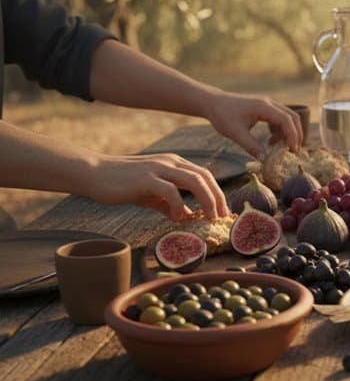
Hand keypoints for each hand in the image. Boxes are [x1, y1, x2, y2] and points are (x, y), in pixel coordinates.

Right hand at [86, 154, 227, 220]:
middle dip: (218, 197)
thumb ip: (169, 203)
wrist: (95, 174)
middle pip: (205, 177)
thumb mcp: (152, 194)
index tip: (223, 212)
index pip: (204, 175)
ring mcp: (159, 168)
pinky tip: (177, 217)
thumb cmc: (123, 185)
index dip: (217, 193)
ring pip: (194, 181)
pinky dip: (179, 205)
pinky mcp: (146, 178)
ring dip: (207, 200)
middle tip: (222, 217)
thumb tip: (186, 216)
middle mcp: (171, 162)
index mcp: (175, 163)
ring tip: (209, 217)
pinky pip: (171, 190)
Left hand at [202, 91, 301, 159]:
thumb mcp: (236, 134)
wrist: (213, 103)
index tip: (292, 150)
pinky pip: (279, 118)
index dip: (292, 135)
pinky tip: (271, 142)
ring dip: (287, 133)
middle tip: (293, 150)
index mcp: (263, 107)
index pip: (286, 120)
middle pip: (292, 117)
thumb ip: (251, 146)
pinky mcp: (264, 108)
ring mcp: (267, 104)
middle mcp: (269, 103)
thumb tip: (265, 160)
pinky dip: (279, 130)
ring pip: (287, 118)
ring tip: (280, 148)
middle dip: (296, 134)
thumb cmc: (223, 116)